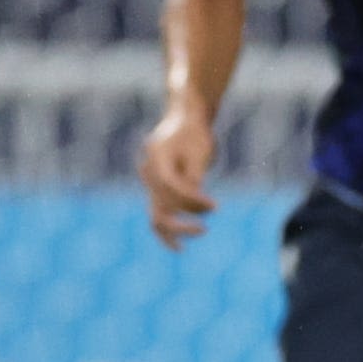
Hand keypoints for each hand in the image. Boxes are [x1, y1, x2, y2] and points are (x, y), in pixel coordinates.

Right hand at [140, 101, 215, 246]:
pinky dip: (171, 226)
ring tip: (195, 236)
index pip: (171, 188)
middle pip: (158, 206)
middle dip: (180, 223)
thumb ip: (193, 178)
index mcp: (156, 158)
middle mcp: (148, 173)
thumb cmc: (195, 134)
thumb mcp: (200, 153)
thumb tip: (194, 204)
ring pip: (154, 215)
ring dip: (174, 230)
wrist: (184, 119)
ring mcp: (149, 182)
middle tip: (204, 230)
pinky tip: (180, 242)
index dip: (192, 201)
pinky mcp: (156, 189)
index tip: (214, 206)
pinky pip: (159, 212)